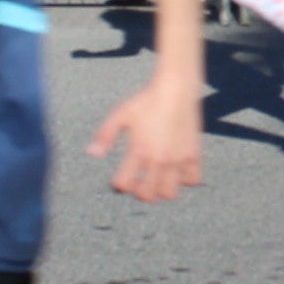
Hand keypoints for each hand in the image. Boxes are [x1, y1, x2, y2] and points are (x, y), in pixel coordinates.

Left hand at [88, 81, 201, 201]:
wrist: (175, 88)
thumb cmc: (146, 100)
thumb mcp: (120, 114)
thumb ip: (104, 135)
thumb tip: (91, 153)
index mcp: (138, 150)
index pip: (124, 184)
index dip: (119, 184)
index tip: (120, 179)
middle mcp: (158, 158)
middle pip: (147, 195)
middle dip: (139, 192)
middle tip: (139, 182)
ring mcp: (177, 158)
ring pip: (169, 193)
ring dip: (161, 190)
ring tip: (158, 179)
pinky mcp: (192, 154)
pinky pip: (192, 180)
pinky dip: (185, 180)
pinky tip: (177, 170)